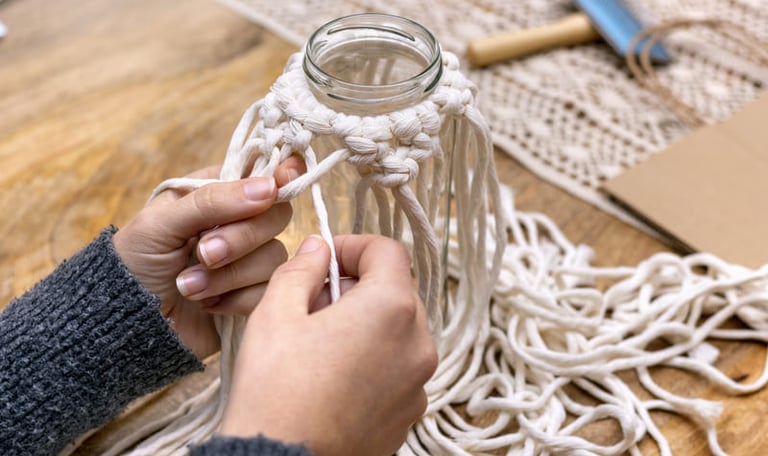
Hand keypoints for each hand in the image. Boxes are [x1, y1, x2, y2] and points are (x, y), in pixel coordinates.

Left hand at [112, 158, 303, 359]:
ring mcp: (249, 260)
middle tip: (203, 254)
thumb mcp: (161, 222)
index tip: (277, 185)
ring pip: (274, 257)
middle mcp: (240, 222)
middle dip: (240, 239)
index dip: (281, 175)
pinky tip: (208, 304)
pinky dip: (236, 299)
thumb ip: (213, 201)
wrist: (126, 324)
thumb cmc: (134, 263)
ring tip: (188, 287)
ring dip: (229, 275)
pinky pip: (270, 290)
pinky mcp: (253, 295)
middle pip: (277, 216)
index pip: (264, 174)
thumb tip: (269, 187)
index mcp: (218, 192)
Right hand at [221, 235, 437, 455]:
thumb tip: (319, 248)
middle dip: (356, 287)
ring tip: (320, 344)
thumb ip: (302, 269)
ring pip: (397, 331)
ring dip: (365, 324)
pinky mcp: (409, 414)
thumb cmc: (276, 391)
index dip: (354, 246)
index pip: (388, 251)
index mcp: (391, 309)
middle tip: (313, 304)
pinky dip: (373, 360)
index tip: (325, 260)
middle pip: (396, 291)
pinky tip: (333, 377)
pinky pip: (397, 369)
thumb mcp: (276, 313)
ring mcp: (418, 384)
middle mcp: (418, 344)